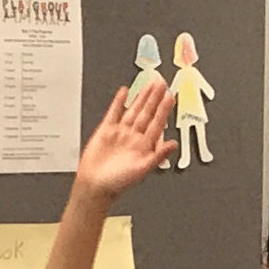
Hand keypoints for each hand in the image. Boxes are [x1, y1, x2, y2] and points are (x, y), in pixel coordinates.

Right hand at [74, 80, 173, 201]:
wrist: (94, 186)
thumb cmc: (117, 182)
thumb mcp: (142, 169)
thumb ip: (158, 156)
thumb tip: (173, 145)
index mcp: (144, 146)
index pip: (157, 122)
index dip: (164, 109)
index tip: (170, 96)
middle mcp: (134, 137)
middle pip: (147, 113)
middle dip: (155, 97)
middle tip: (162, 83)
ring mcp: (121, 133)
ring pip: (134, 110)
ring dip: (142, 97)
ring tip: (149, 84)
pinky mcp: (106, 131)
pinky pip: (114, 112)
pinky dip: (119, 102)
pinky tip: (124, 92)